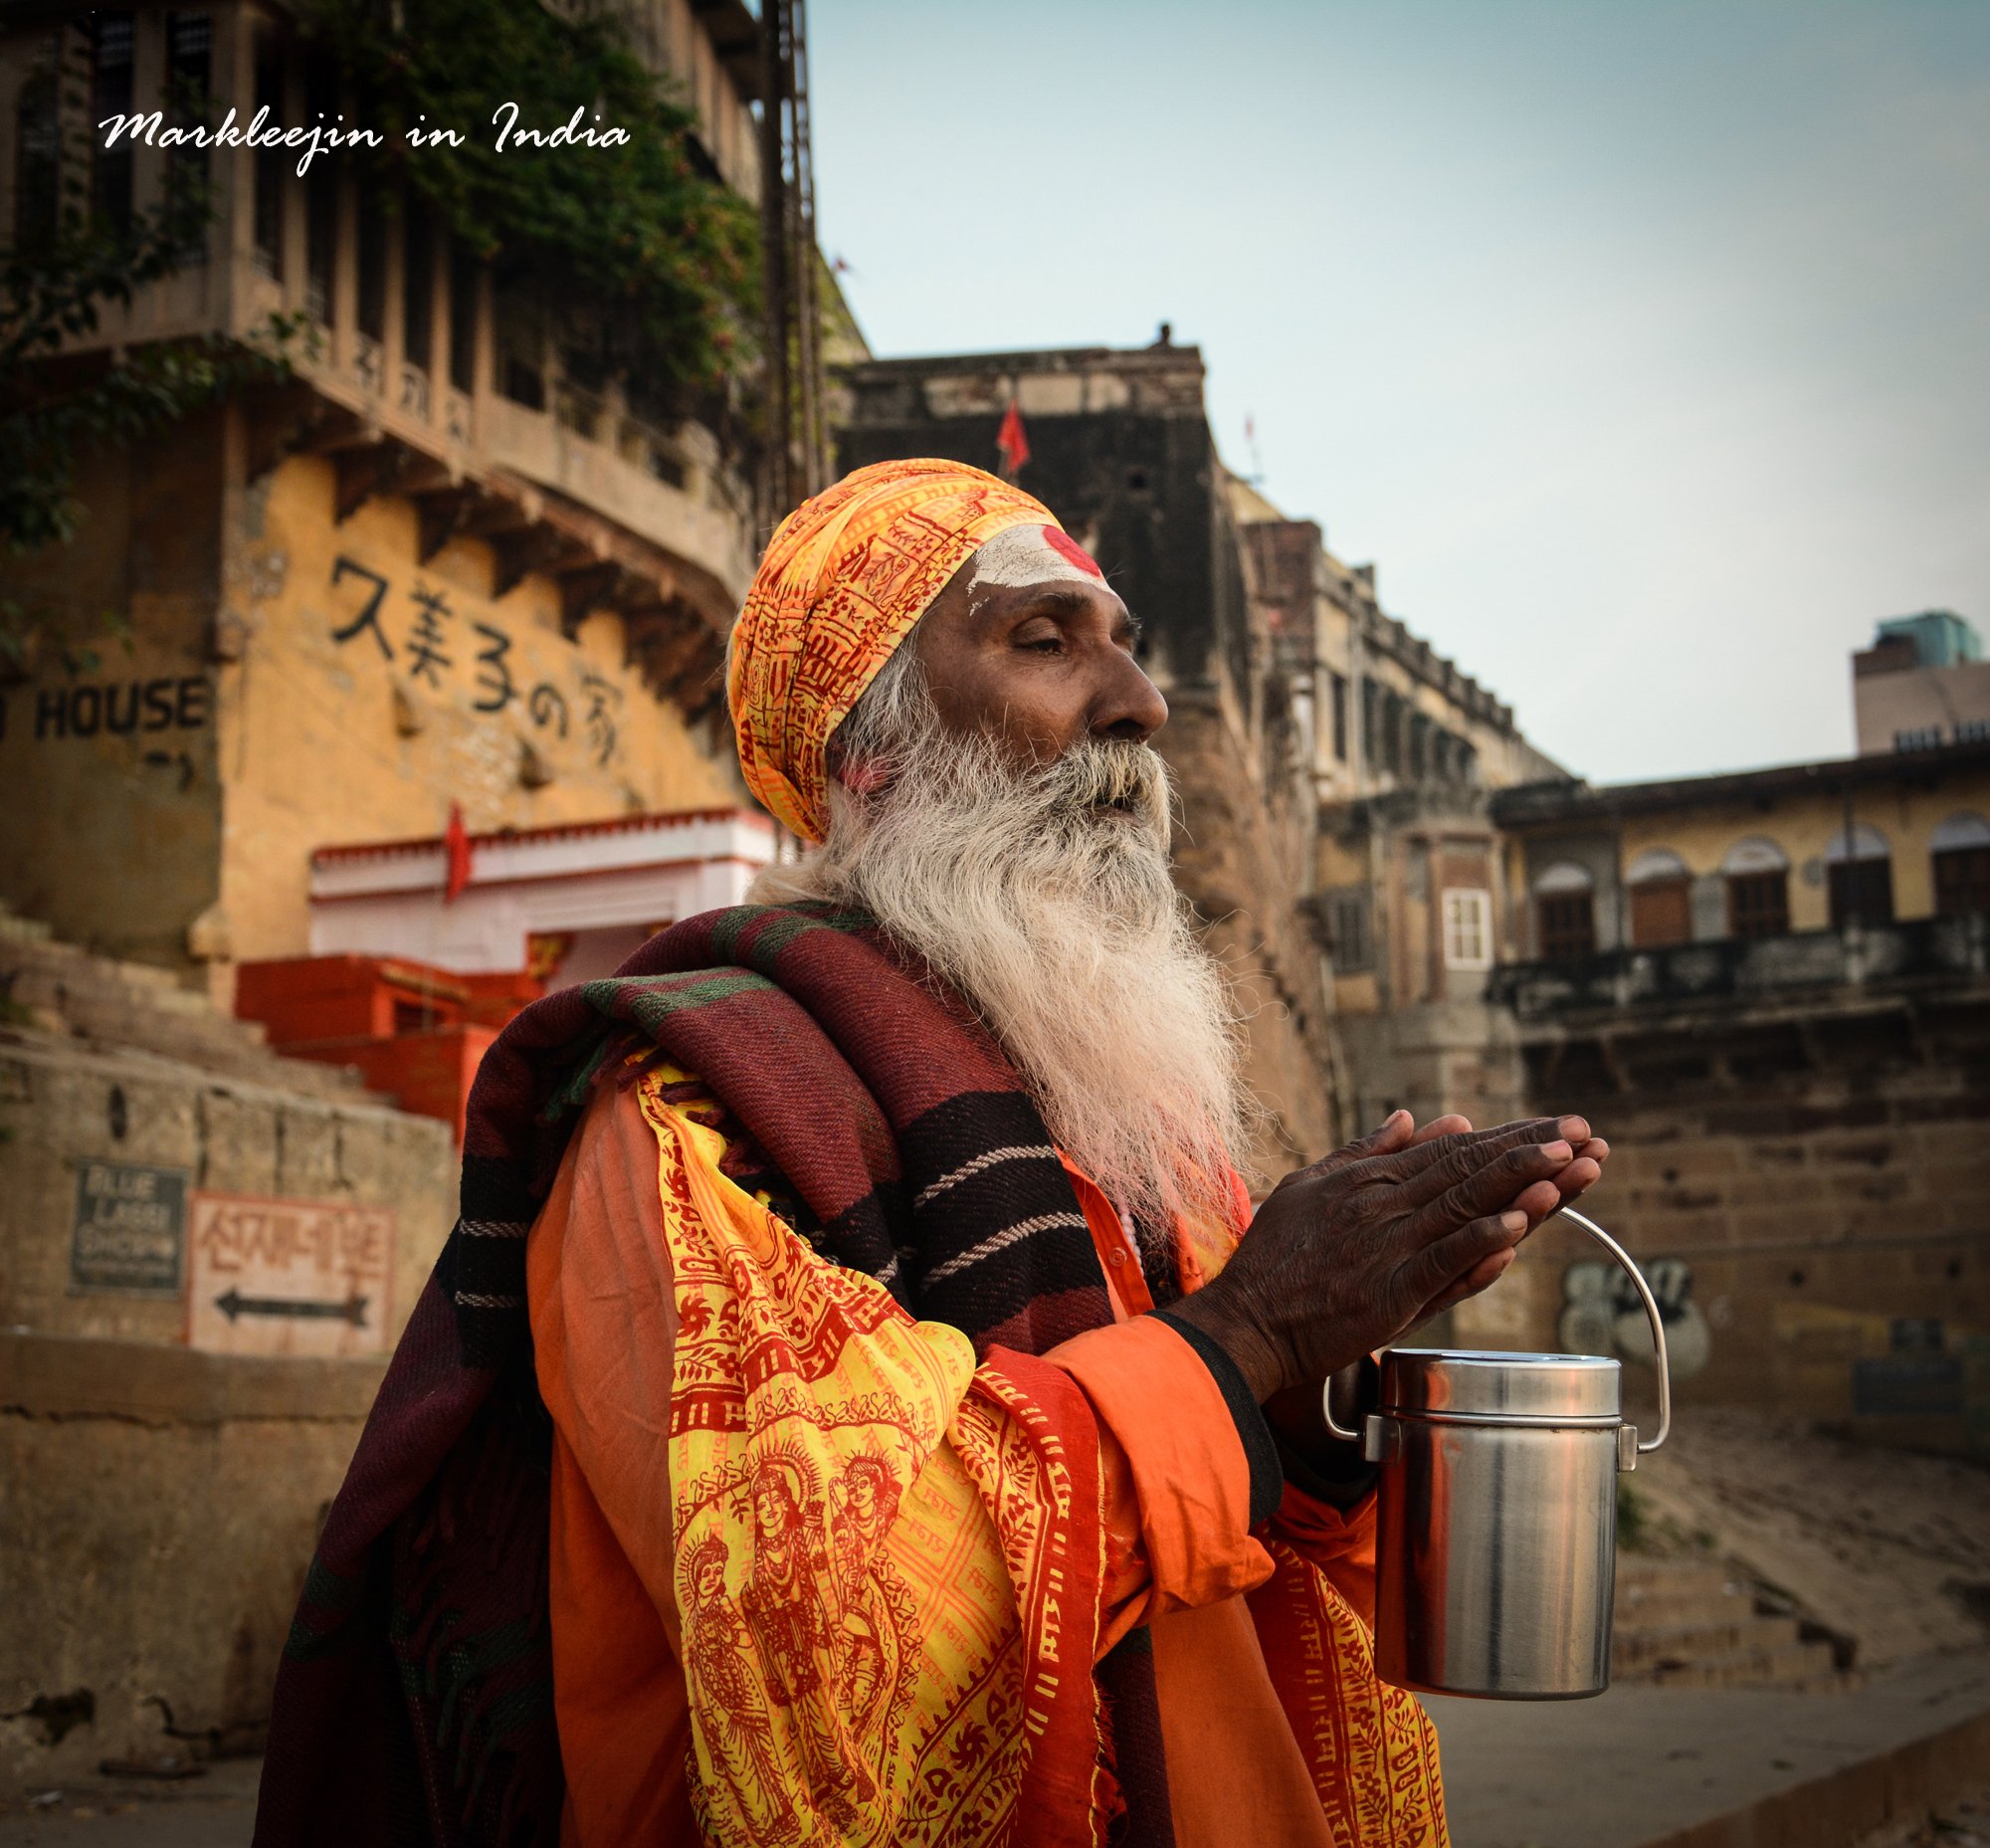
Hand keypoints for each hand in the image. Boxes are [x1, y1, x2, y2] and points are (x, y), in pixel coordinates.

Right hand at [1170, 1111, 1606, 1402]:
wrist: (1246, 1321)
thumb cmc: (1274, 1258)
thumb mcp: (1310, 1185)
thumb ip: (1365, 1152)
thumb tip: (1414, 1118)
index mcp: (1369, 1180)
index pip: (1450, 1151)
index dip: (1507, 1136)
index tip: (1553, 1126)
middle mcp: (1383, 1207)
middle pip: (1469, 1170)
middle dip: (1530, 1148)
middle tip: (1581, 1131)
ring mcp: (1388, 1249)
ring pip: (1466, 1207)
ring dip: (1522, 1183)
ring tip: (1569, 1162)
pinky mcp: (1390, 1294)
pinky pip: (1445, 1262)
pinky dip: (1482, 1240)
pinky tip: (1520, 1224)